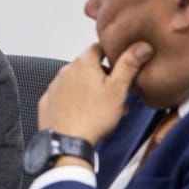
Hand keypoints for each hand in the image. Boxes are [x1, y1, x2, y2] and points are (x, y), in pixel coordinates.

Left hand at [38, 41, 152, 144]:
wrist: (68, 142)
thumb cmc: (93, 117)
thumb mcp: (118, 89)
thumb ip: (129, 65)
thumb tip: (141, 46)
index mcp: (84, 63)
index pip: (99, 48)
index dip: (112, 56)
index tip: (120, 67)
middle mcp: (66, 70)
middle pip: (88, 67)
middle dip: (103, 77)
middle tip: (116, 95)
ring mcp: (54, 86)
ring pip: (76, 83)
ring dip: (89, 90)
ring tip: (102, 109)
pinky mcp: (48, 101)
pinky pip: (64, 96)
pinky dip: (73, 101)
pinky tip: (83, 114)